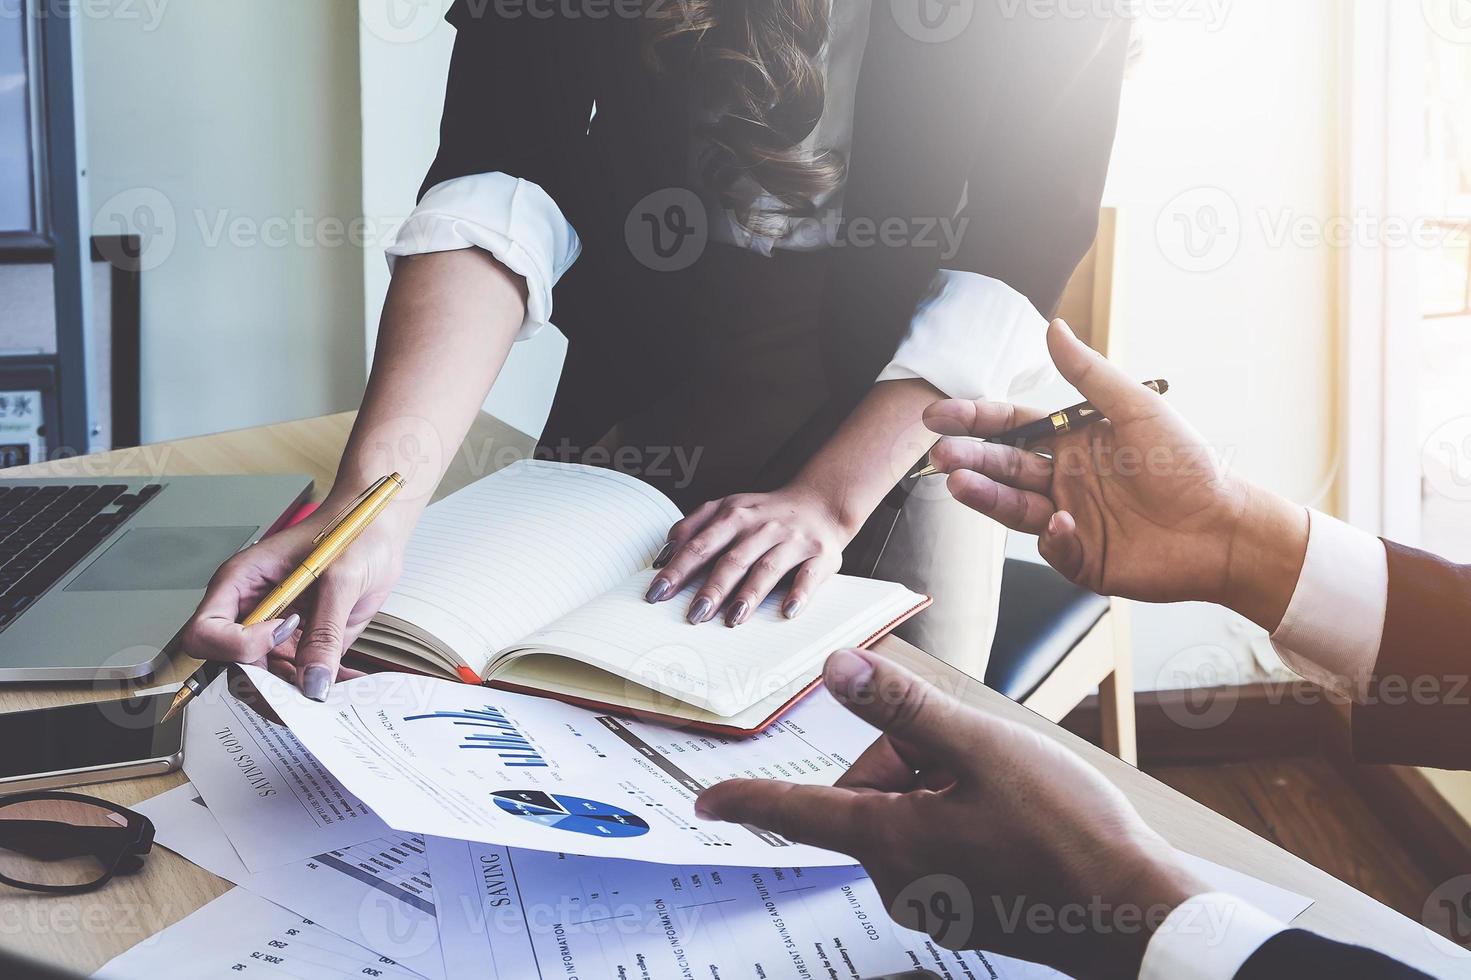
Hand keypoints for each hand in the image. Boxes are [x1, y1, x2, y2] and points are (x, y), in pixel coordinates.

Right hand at [179, 498, 415, 699]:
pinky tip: (349, 687)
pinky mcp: (303, 644)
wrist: (379, 530)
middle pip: (233, 666)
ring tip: (333, 695)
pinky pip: (301, 677)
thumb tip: (312, 684)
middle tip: (307, 691)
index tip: (280, 632)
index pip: (207, 633)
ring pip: (267, 682)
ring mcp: (276, 633)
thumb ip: (324, 633)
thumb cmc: (350, 532)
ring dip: (297, 695)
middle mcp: (253, 613)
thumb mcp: (340, 578)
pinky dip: (323, 687)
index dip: (236, 645)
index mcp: (241, 584)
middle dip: (265, 686)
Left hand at [645, 483, 853, 625]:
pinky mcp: (819, 554)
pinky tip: (787, 612)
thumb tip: (662, 558)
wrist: (821, 502)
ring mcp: (792, 540)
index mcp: (734, 514)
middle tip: (694, 614)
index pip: (700, 544)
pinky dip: (800, 594)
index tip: (658, 593)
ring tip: (733, 619)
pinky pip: (809, 576)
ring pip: (767, 568)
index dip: (678, 570)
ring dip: (749, 594)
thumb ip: (692, 527)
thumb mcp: (727, 508)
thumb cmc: (765, 515)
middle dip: (712, 588)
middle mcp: (762, 525)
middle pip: (732, 559)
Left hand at [696, 649, 1207, 978]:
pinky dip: (965, 820)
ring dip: (945, 789)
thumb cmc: (1069, 833)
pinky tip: (1017, 820)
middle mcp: (902, 880)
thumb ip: (903, 708)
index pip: (801, 815)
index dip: (751, 801)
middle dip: (914, 760)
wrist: (1137, 915)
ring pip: (911, 818)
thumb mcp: (981, 748)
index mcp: (892, 840)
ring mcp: (934, 903)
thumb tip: (835, 671)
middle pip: (873, 796)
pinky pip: (941, 848)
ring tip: (1010, 793)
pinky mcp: (964, 913)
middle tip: (978, 758)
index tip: (708, 802)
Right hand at [924, 320, 1307, 630]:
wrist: (1224, 528)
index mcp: (1074, 442)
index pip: (1012, 427)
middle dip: (969, 458)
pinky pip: (1053, 547)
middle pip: (1004, 467)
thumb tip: (1054, 327)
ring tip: (958, 483)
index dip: (975, 421)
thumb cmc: (1190, 465)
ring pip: (1014, 506)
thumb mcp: (1139, 409)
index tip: (940, 416)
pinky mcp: (1081, 558)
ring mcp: (1069, 519)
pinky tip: (1061, 523)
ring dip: (986, 495)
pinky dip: (1053, 537)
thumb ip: (1090, 373)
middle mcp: (1064, 479)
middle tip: (940, 454)